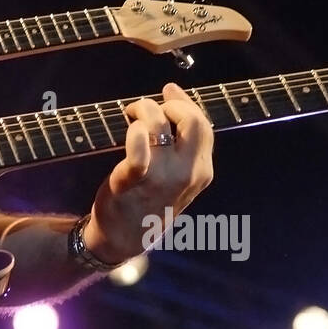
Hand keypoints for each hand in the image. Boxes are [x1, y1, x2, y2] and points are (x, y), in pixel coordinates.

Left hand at [87, 82, 214, 263]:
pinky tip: (128, 128)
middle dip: (169, 104)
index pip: (204, 125)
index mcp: (201, 171)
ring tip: (131, 115)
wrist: (123, 237)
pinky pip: (138, 150)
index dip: (185, 102)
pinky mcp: (133, 181)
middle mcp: (188, 174)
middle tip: (147, 109)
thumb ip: (182, 140)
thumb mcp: (178, 174)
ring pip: (160, 126)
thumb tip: (173, 91)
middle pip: (192, 121)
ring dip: (142, 110)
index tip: (168, 92)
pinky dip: (133, 132)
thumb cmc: (148, 198)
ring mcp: (162, 179)